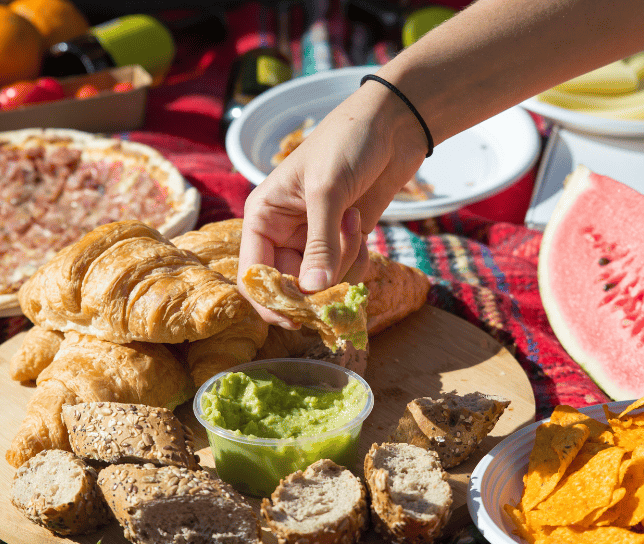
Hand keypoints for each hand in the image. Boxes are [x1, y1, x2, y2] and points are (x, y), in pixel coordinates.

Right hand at [237, 81, 427, 325]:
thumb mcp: (328, 190)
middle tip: (341, 271)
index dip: (270, 300)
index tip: (296, 316)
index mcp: (263, 218)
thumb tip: (313, 291)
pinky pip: (345, 273)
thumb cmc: (347, 143)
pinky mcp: (341, 243)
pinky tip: (361, 225)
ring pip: (321, 283)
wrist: (390, 126)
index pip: (253, 275)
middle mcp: (282, 234)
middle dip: (318, 284)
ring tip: (353, 222)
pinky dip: (357, 260)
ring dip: (344, 263)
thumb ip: (319, 243)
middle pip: (290, 287)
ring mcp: (313, 240)